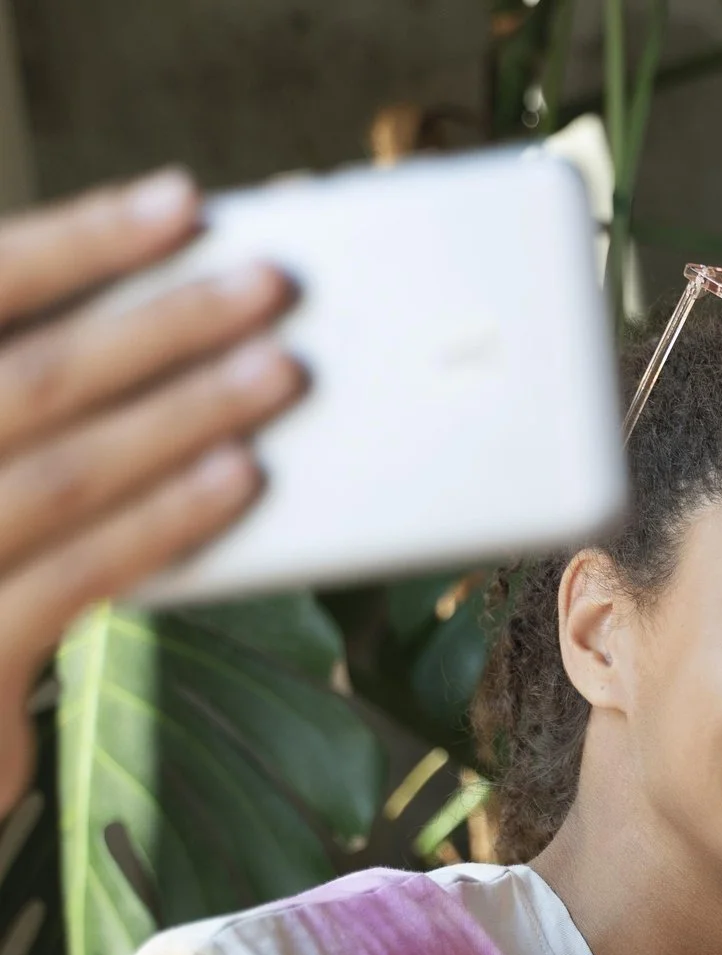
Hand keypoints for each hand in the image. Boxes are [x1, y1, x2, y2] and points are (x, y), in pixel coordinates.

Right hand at [0, 169, 304, 814]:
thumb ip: (43, 380)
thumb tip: (182, 303)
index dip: (79, 241)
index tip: (184, 200)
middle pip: (29, 375)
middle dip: (163, 325)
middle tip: (272, 285)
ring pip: (64, 474)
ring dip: (185, 414)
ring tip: (283, 371)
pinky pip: (78, 578)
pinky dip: (164, 519)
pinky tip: (240, 480)